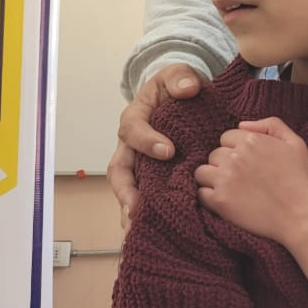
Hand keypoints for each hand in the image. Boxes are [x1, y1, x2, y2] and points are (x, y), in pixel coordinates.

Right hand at [107, 64, 204, 228]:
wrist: (185, 98)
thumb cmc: (178, 87)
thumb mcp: (179, 75)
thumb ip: (181, 78)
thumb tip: (188, 88)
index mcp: (136, 118)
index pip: (133, 130)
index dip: (147, 141)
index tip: (168, 150)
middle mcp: (132, 145)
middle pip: (119, 170)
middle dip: (126, 191)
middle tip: (138, 208)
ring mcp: (141, 163)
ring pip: (128, 189)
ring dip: (131, 209)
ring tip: (138, 229)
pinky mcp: (154, 177)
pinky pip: (146, 196)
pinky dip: (147, 214)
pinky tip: (157, 232)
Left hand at [194, 117, 307, 244]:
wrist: (303, 216)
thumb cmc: (302, 181)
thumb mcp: (296, 144)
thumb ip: (271, 125)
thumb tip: (242, 125)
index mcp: (252, 141)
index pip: (227, 137)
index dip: (237, 149)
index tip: (249, 163)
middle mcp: (235, 157)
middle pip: (214, 154)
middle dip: (225, 163)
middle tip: (243, 178)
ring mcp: (225, 179)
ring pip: (202, 172)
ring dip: (213, 178)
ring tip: (231, 188)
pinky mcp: (220, 201)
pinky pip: (201, 193)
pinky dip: (210, 196)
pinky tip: (227, 200)